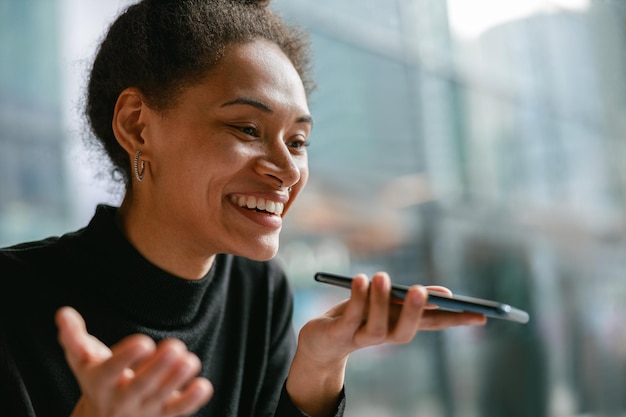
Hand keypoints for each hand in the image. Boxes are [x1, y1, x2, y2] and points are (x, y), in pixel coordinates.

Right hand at [55, 307, 212, 416]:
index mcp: (100, 381)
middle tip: (175, 346)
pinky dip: (192, 400)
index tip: (144, 341)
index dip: (126, 358)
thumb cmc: (97, 376)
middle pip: (140, 386)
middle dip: (159, 368)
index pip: (111, 371)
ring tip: (190, 360)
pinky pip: (178, 411)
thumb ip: (73, 336)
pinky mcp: (163, 414)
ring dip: (178, 380)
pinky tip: (203, 385)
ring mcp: (144, 409)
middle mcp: (122, 399)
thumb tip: (63, 313)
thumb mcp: (81, 358)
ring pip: (162, 398)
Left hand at [285, 272, 485, 415]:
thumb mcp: (385, 304)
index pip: (432, 325)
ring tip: (382, 275)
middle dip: (414, 312)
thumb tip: (445, 294)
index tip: (482, 315)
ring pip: (376, 325)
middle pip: (405, 331)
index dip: (456, 321)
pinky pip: (351, 316)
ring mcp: (362, 337)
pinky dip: (357, 298)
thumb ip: (408, 300)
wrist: (320, 341)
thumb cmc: (358, 317)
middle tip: (420, 290)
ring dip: (380, 300)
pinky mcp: (339, 334)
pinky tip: (360, 280)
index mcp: (399, 326)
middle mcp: (385, 336)